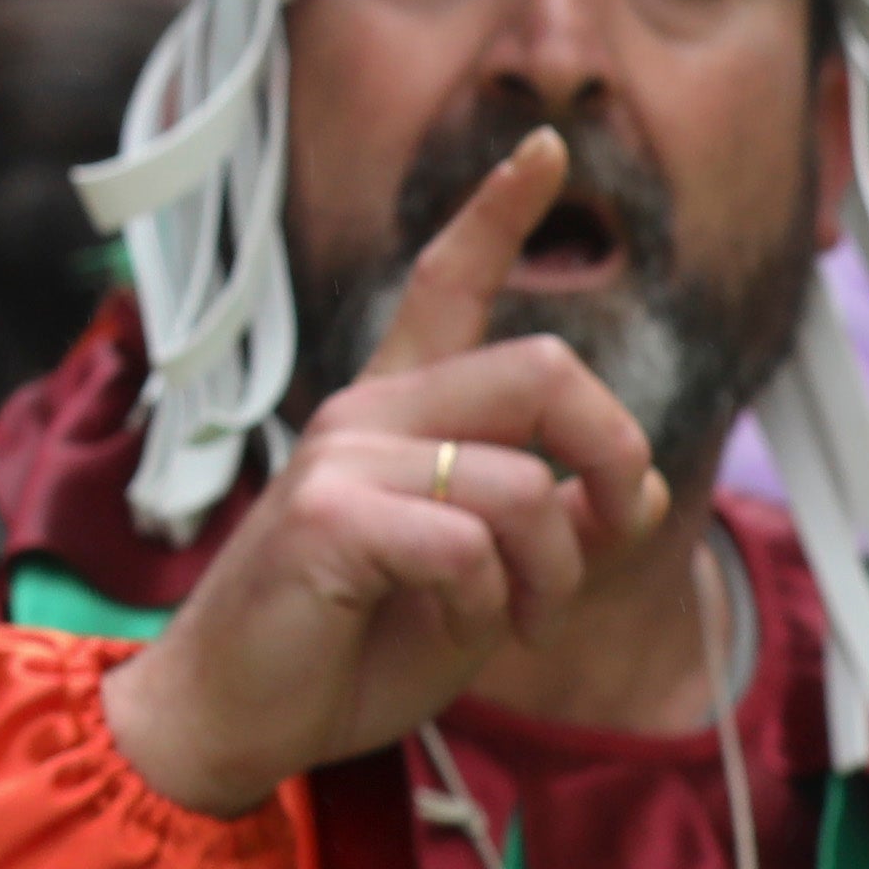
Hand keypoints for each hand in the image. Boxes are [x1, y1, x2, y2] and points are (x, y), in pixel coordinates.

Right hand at [100, 129, 667, 817]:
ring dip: (553, 573)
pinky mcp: (329, 515)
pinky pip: (470, 546)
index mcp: (395, 413)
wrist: (230, 721)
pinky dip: (490, 606)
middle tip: (608, 530)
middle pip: (544, 369)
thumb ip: (555, 536)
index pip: (448, 283)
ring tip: (521, 623)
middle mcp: (368, 412)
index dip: (500, 212)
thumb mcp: (482, 590)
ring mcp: (344, 456)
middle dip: (612, 453)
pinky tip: (455, 631)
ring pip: (523, 482)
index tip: (546, 147)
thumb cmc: (344, 651)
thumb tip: (638, 489)